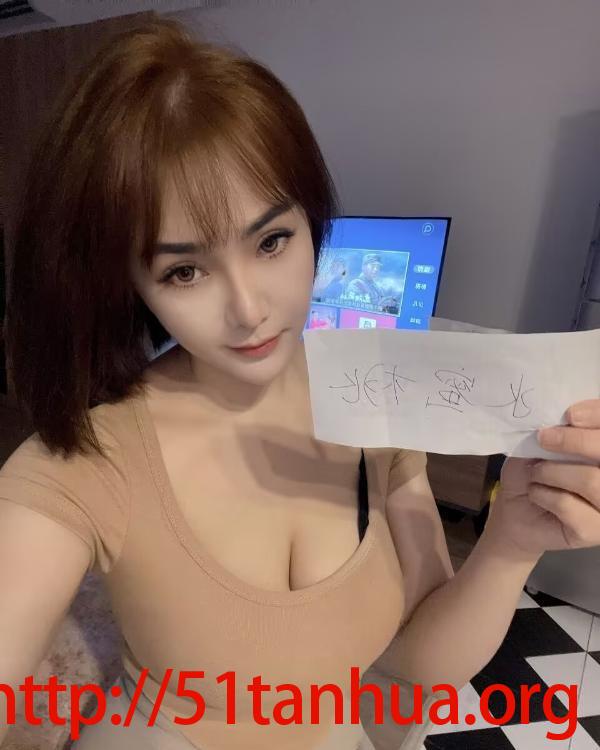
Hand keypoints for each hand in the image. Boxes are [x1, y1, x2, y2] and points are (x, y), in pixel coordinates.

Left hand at [483, 399, 599, 560]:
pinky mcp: (594, 531)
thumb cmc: (533, 471)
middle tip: (544, 439)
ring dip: (554, 472)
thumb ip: (558, 430)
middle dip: (576, 441)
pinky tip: (536, 494)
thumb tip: (566, 416)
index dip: (597, 416)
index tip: (571, 414)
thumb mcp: (539, 444)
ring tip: (536, 474)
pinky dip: (544, 495)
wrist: (516, 510)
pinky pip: (570, 506)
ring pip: (592, 481)